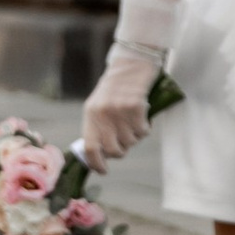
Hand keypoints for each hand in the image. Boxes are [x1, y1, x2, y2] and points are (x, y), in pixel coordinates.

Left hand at [80, 48, 157, 166]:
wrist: (132, 63)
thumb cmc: (116, 87)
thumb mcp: (99, 105)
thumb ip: (98, 127)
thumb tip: (102, 154)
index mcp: (90, 114)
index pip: (90, 147)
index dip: (96, 163)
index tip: (103, 170)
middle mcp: (103, 114)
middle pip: (112, 150)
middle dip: (121, 152)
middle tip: (125, 144)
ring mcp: (119, 111)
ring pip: (130, 142)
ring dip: (135, 138)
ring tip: (135, 124)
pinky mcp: (136, 107)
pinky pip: (143, 131)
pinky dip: (145, 129)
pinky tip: (143, 118)